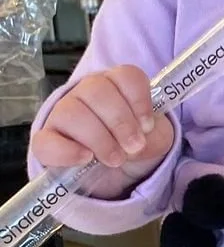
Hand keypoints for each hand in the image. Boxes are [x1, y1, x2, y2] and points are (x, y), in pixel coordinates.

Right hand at [30, 66, 173, 195]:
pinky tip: (86, 158)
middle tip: (134, 147)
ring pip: (73, 112)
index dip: (139, 100)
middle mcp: (86, 92)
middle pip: (97, 90)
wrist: (115, 171)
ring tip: (116, 159)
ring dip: (99, 138)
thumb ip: (153, 137)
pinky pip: (46, 141)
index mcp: (116, 84)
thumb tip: (136, 143)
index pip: (126, 75)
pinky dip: (68, 151)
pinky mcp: (46, 141)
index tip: (148, 126)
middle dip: (120, 122)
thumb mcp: (154, 139)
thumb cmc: (133, 143)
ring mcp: (62, 113)